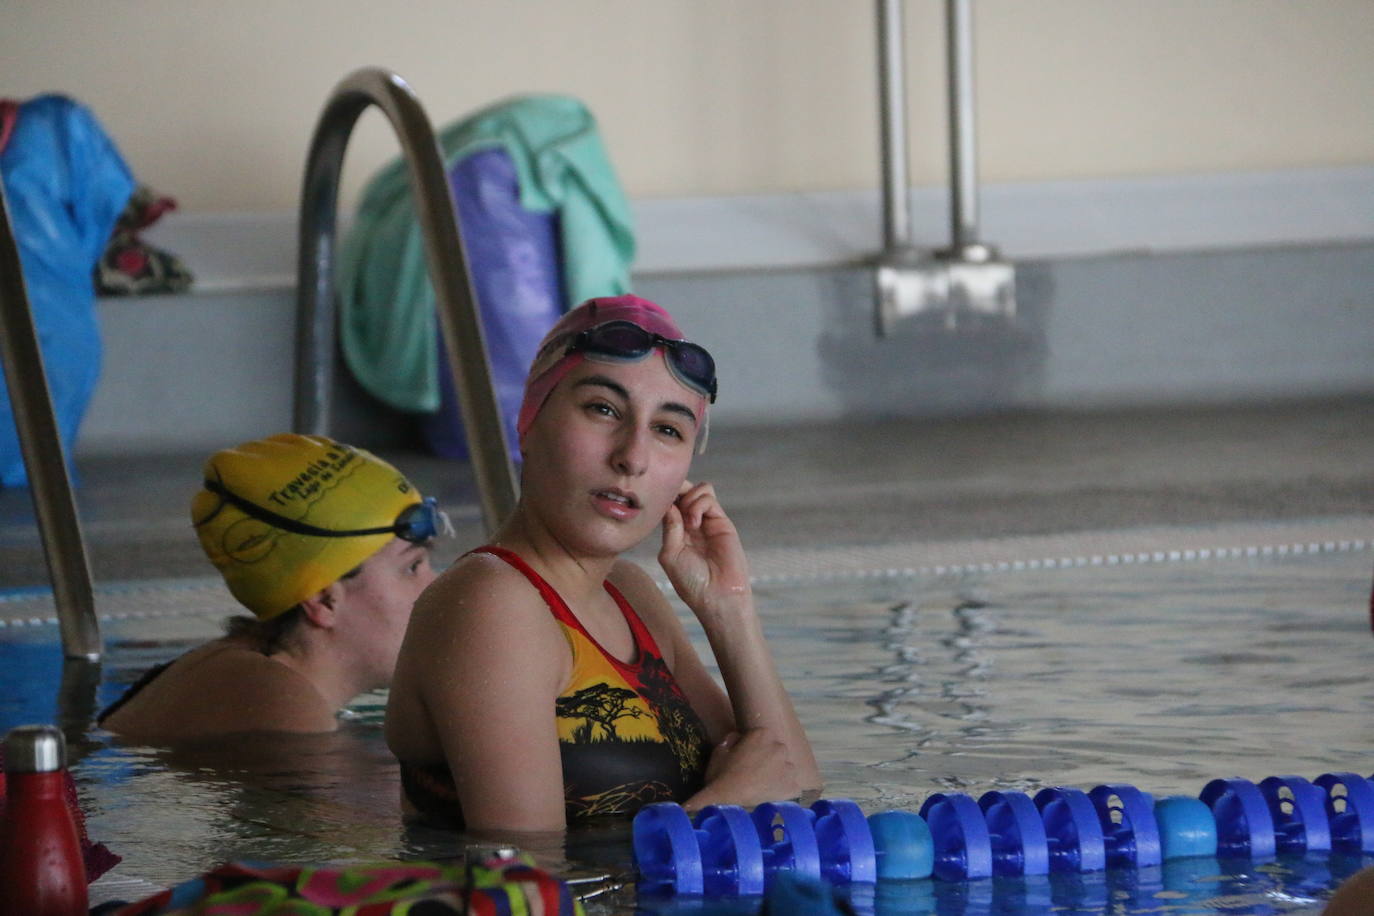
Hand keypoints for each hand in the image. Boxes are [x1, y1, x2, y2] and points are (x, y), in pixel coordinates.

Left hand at [658, 480, 750, 615]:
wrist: (716, 596)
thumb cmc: (691, 582)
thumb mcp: (670, 554)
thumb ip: (670, 527)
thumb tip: (669, 504)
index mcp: (677, 531)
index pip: (671, 503)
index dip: (665, 496)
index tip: (656, 499)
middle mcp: (692, 523)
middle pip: (685, 491)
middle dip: (677, 488)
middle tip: (671, 500)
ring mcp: (708, 521)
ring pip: (699, 489)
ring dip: (689, 497)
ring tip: (688, 520)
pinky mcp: (722, 522)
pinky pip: (709, 499)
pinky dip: (698, 504)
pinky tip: (695, 524)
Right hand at [695, 729, 800, 808]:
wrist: (727, 803)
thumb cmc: (721, 775)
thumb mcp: (719, 751)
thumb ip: (732, 739)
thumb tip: (738, 737)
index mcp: (762, 734)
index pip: (762, 736)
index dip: (754, 747)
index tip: (747, 757)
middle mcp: (780, 747)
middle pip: (777, 750)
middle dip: (769, 758)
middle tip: (756, 772)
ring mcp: (789, 768)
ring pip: (786, 768)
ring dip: (778, 774)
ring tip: (764, 786)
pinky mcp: (794, 786)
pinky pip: (791, 786)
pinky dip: (783, 791)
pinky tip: (771, 797)